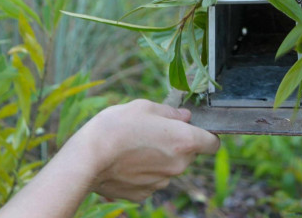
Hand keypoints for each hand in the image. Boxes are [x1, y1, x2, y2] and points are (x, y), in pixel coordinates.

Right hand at [66, 99, 218, 201]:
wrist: (87, 158)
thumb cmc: (117, 126)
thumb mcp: (145, 107)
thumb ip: (171, 112)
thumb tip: (186, 117)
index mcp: (185, 141)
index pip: (213, 144)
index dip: (206, 135)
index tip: (193, 129)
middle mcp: (179, 165)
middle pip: (189, 155)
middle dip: (178, 144)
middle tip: (154, 132)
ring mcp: (162, 182)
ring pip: (169, 168)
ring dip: (160, 158)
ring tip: (135, 146)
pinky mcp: (144, 194)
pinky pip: (151, 180)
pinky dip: (144, 172)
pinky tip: (126, 162)